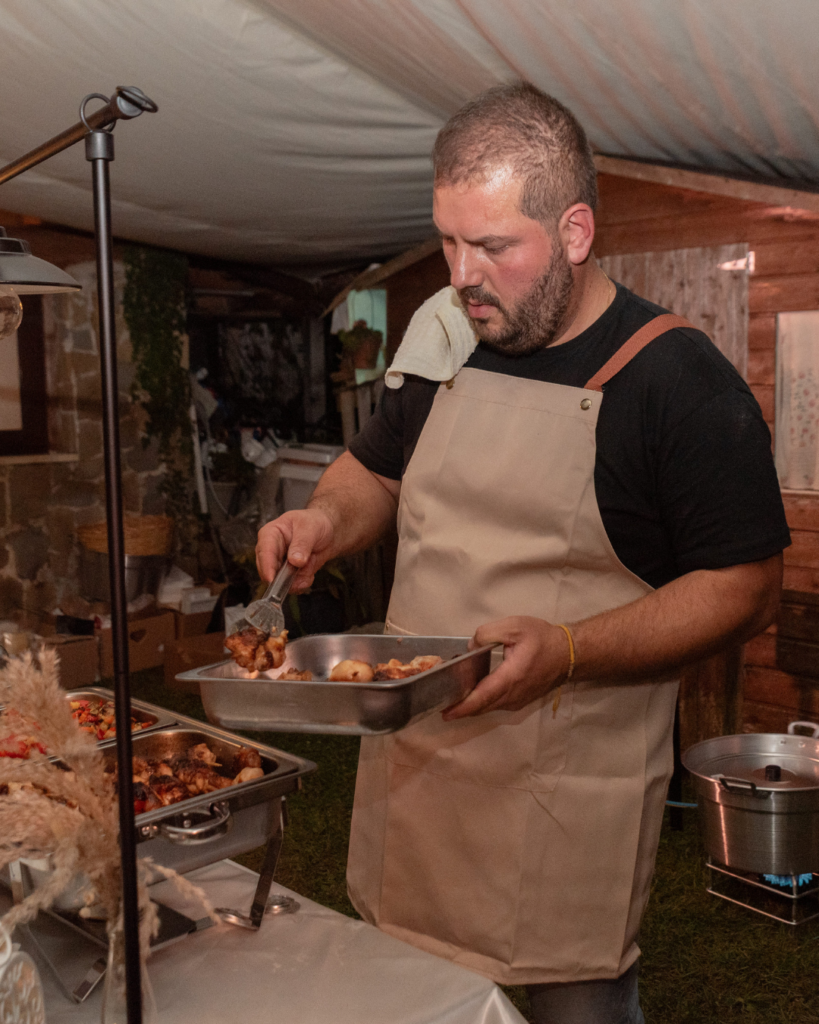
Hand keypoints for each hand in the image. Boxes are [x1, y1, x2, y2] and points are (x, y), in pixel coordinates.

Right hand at [255, 508, 334, 591]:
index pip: (264, 551)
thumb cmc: (316, 523)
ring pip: (279, 582)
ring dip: (297, 580)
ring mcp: (279, 564)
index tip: (272, 579)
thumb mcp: (311, 528)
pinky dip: (302, 583)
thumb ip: (302, 544)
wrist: (329, 532)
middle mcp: (271, 550)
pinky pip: (291, 586)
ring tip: (309, 568)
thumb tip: (294, 561)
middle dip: (284, 577)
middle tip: (302, 574)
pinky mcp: (288, 574)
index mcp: (270, 533)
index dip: (267, 566)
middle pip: (267, 570)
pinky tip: (310, 572)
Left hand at [442, 616, 571, 719]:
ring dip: (470, 704)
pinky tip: (471, 691)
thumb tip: (470, 647)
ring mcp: (517, 701)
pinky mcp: (519, 701)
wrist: (568, 654)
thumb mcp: (514, 626)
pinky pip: (495, 705)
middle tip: (438, 700)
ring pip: (488, 708)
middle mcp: (512, 696)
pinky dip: (481, 702)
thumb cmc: (542, 639)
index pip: (481, 698)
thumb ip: (487, 634)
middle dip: (459, 707)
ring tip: (451, 694)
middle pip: (481, 707)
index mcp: (510, 678)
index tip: (444, 712)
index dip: (461, 707)